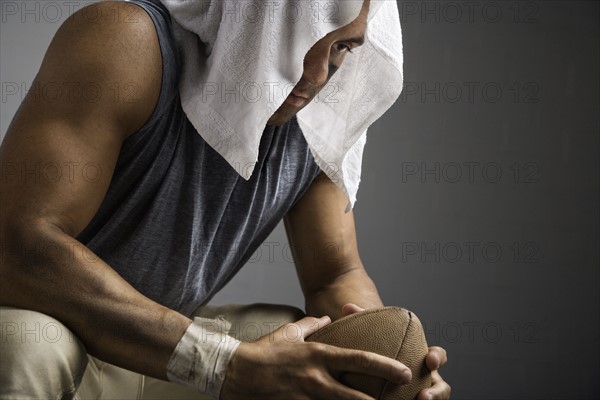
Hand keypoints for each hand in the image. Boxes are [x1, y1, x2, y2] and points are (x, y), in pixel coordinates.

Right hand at [220, 315, 412, 399]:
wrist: (234, 372)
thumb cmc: (264, 351)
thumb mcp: (289, 332)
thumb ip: (312, 325)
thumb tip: (328, 318)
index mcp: (318, 355)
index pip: (359, 359)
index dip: (385, 366)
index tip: (404, 371)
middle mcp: (316, 379)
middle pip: (357, 397)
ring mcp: (306, 399)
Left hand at [341, 303, 450, 399]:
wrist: (369, 369)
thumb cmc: (375, 347)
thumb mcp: (371, 335)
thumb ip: (363, 320)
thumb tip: (347, 307)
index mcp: (420, 357)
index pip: (438, 355)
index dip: (438, 357)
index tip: (430, 360)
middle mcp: (424, 377)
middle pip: (441, 386)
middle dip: (438, 391)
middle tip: (424, 396)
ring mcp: (419, 391)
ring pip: (433, 399)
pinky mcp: (410, 399)